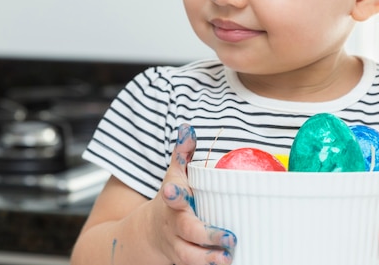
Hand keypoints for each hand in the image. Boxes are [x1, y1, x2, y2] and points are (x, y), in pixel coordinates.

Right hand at [149, 123, 236, 264]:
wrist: (148, 234)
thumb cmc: (172, 200)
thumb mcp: (174, 176)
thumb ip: (183, 153)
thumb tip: (188, 128)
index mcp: (172, 202)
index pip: (172, 197)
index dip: (174, 194)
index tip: (175, 191)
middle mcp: (174, 226)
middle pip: (188, 232)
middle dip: (207, 235)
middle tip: (231, 238)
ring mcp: (177, 247)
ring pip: (190, 257)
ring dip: (208, 260)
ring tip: (228, 259)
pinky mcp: (184, 261)